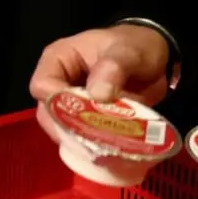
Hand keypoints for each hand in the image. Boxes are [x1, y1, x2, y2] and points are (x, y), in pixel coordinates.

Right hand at [30, 24, 169, 142]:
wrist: (155, 58)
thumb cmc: (135, 47)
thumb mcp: (127, 52)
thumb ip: (112, 68)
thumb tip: (98, 95)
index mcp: (59, 59)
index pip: (42, 85)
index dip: (56, 102)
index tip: (83, 116)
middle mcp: (58, 82)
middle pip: (47, 111)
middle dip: (68, 128)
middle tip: (94, 142)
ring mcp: (72, 103)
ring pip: (62, 128)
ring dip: (82, 140)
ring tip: (104, 149)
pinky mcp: (86, 119)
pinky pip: (82, 136)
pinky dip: (94, 145)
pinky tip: (110, 151)